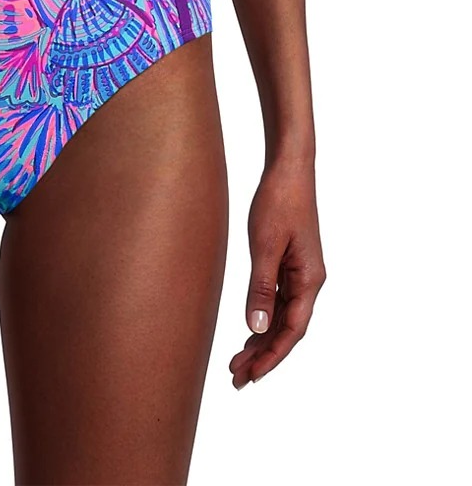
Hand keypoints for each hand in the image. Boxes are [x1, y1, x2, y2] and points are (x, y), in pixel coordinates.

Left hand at [230, 155, 325, 388]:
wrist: (288, 168)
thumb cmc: (279, 201)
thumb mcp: (265, 245)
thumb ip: (261, 287)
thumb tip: (257, 328)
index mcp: (310, 279)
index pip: (293, 330)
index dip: (273, 356)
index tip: (252, 376)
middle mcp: (309, 280)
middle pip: (287, 328)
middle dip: (264, 355)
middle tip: (237, 378)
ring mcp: (300, 272)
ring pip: (282, 316)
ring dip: (262, 340)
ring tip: (238, 362)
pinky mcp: (289, 262)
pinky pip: (278, 300)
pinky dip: (264, 318)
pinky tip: (250, 330)